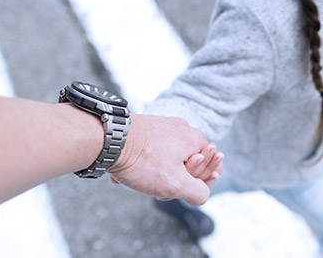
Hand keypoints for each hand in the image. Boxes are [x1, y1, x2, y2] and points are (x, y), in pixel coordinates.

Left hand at [107, 114, 222, 204]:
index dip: (198, 185)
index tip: (177, 187)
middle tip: (156, 183)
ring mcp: (166, 127)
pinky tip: (132, 170)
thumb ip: (199, 193)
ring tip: (140, 177)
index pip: (214, 169)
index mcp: (196, 140)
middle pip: (191, 166)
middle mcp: (184, 130)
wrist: (108, 139)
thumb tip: (201, 194)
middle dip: (175, 180)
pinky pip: (156, 153)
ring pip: (171, 161)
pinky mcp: (149, 129)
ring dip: (158, 174)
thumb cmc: (142, 160)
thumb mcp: (176, 184)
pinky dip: (146, 164)